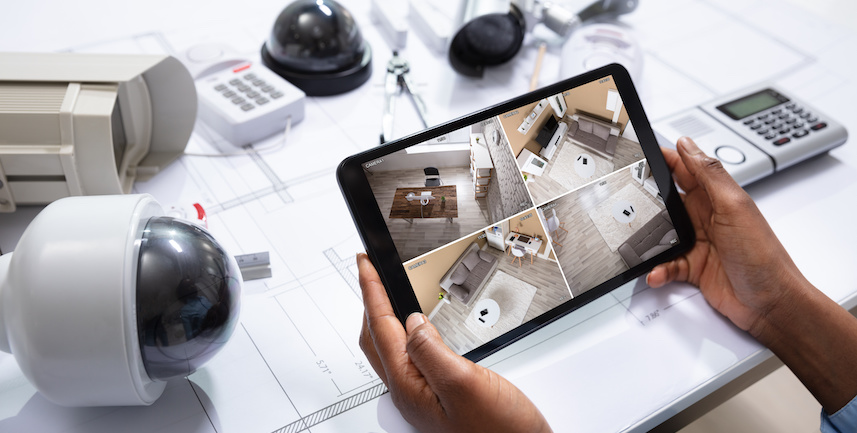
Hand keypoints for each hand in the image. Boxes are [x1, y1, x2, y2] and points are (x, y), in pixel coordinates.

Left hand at [357, 253, 551, 432]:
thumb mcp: (465, 385)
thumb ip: (432, 350)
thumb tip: (411, 322)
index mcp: (408, 386)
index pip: (381, 327)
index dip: (370, 290)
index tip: (365, 263)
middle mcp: (410, 393)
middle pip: (376, 338)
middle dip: (369, 301)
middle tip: (369, 272)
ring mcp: (423, 397)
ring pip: (391, 348)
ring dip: (384, 316)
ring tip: (385, 293)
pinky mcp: (439, 399)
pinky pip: (412, 358)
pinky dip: (406, 333)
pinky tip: (419, 329)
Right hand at [646, 137, 808, 334]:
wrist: (771, 302)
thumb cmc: (762, 255)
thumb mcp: (734, 206)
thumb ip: (709, 174)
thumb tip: (688, 145)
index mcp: (715, 197)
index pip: (684, 169)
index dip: (663, 159)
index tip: (640, 154)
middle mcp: (704, 217)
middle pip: (666, 201)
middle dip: (646, 200)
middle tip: (627, 199)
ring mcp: (697, 242)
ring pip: (660, 234)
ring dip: (648, 240)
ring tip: (639, 241)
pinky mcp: (692, 267)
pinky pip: (665, 264)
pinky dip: (658, 269)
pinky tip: (657, 271)